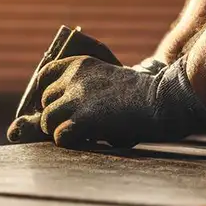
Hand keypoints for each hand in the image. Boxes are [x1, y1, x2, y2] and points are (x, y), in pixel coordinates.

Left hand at [35, 55, 205, 148]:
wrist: (160, 100)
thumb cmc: (140, 93)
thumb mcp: (109, 76)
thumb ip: (86, 85)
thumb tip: (61, 106)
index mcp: (81, 64)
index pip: (45, 74)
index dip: (47, 91)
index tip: (56, 102)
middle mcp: (74, 78)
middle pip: (45, 101)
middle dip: (56, 114)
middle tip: (73, 122)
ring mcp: (76, 98)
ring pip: (48, 119)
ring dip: (60, 129)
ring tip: (81, 133)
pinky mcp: (83, 119)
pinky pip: (60, 135)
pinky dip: (70, 141)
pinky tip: (88, 139)